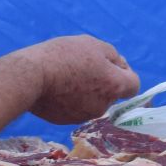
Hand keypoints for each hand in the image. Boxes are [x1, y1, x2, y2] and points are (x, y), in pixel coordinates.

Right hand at [25, 35, 139, 122]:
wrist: (31, 76)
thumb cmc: (65, 56)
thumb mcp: (93, 45)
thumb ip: (113, 56)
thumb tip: (120, 66)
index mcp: (115, 86)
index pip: (133, 85)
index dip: (125, 72)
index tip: (110, 64)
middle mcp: (104, 106)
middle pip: (111, 92)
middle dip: (102, 80)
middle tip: (82, 65)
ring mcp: (84, 115)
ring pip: (92, 100)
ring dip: (85, 89)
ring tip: (65, 74)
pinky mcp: (66, 121)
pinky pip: (74, 108)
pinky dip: (69, 99)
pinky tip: (55, 86)